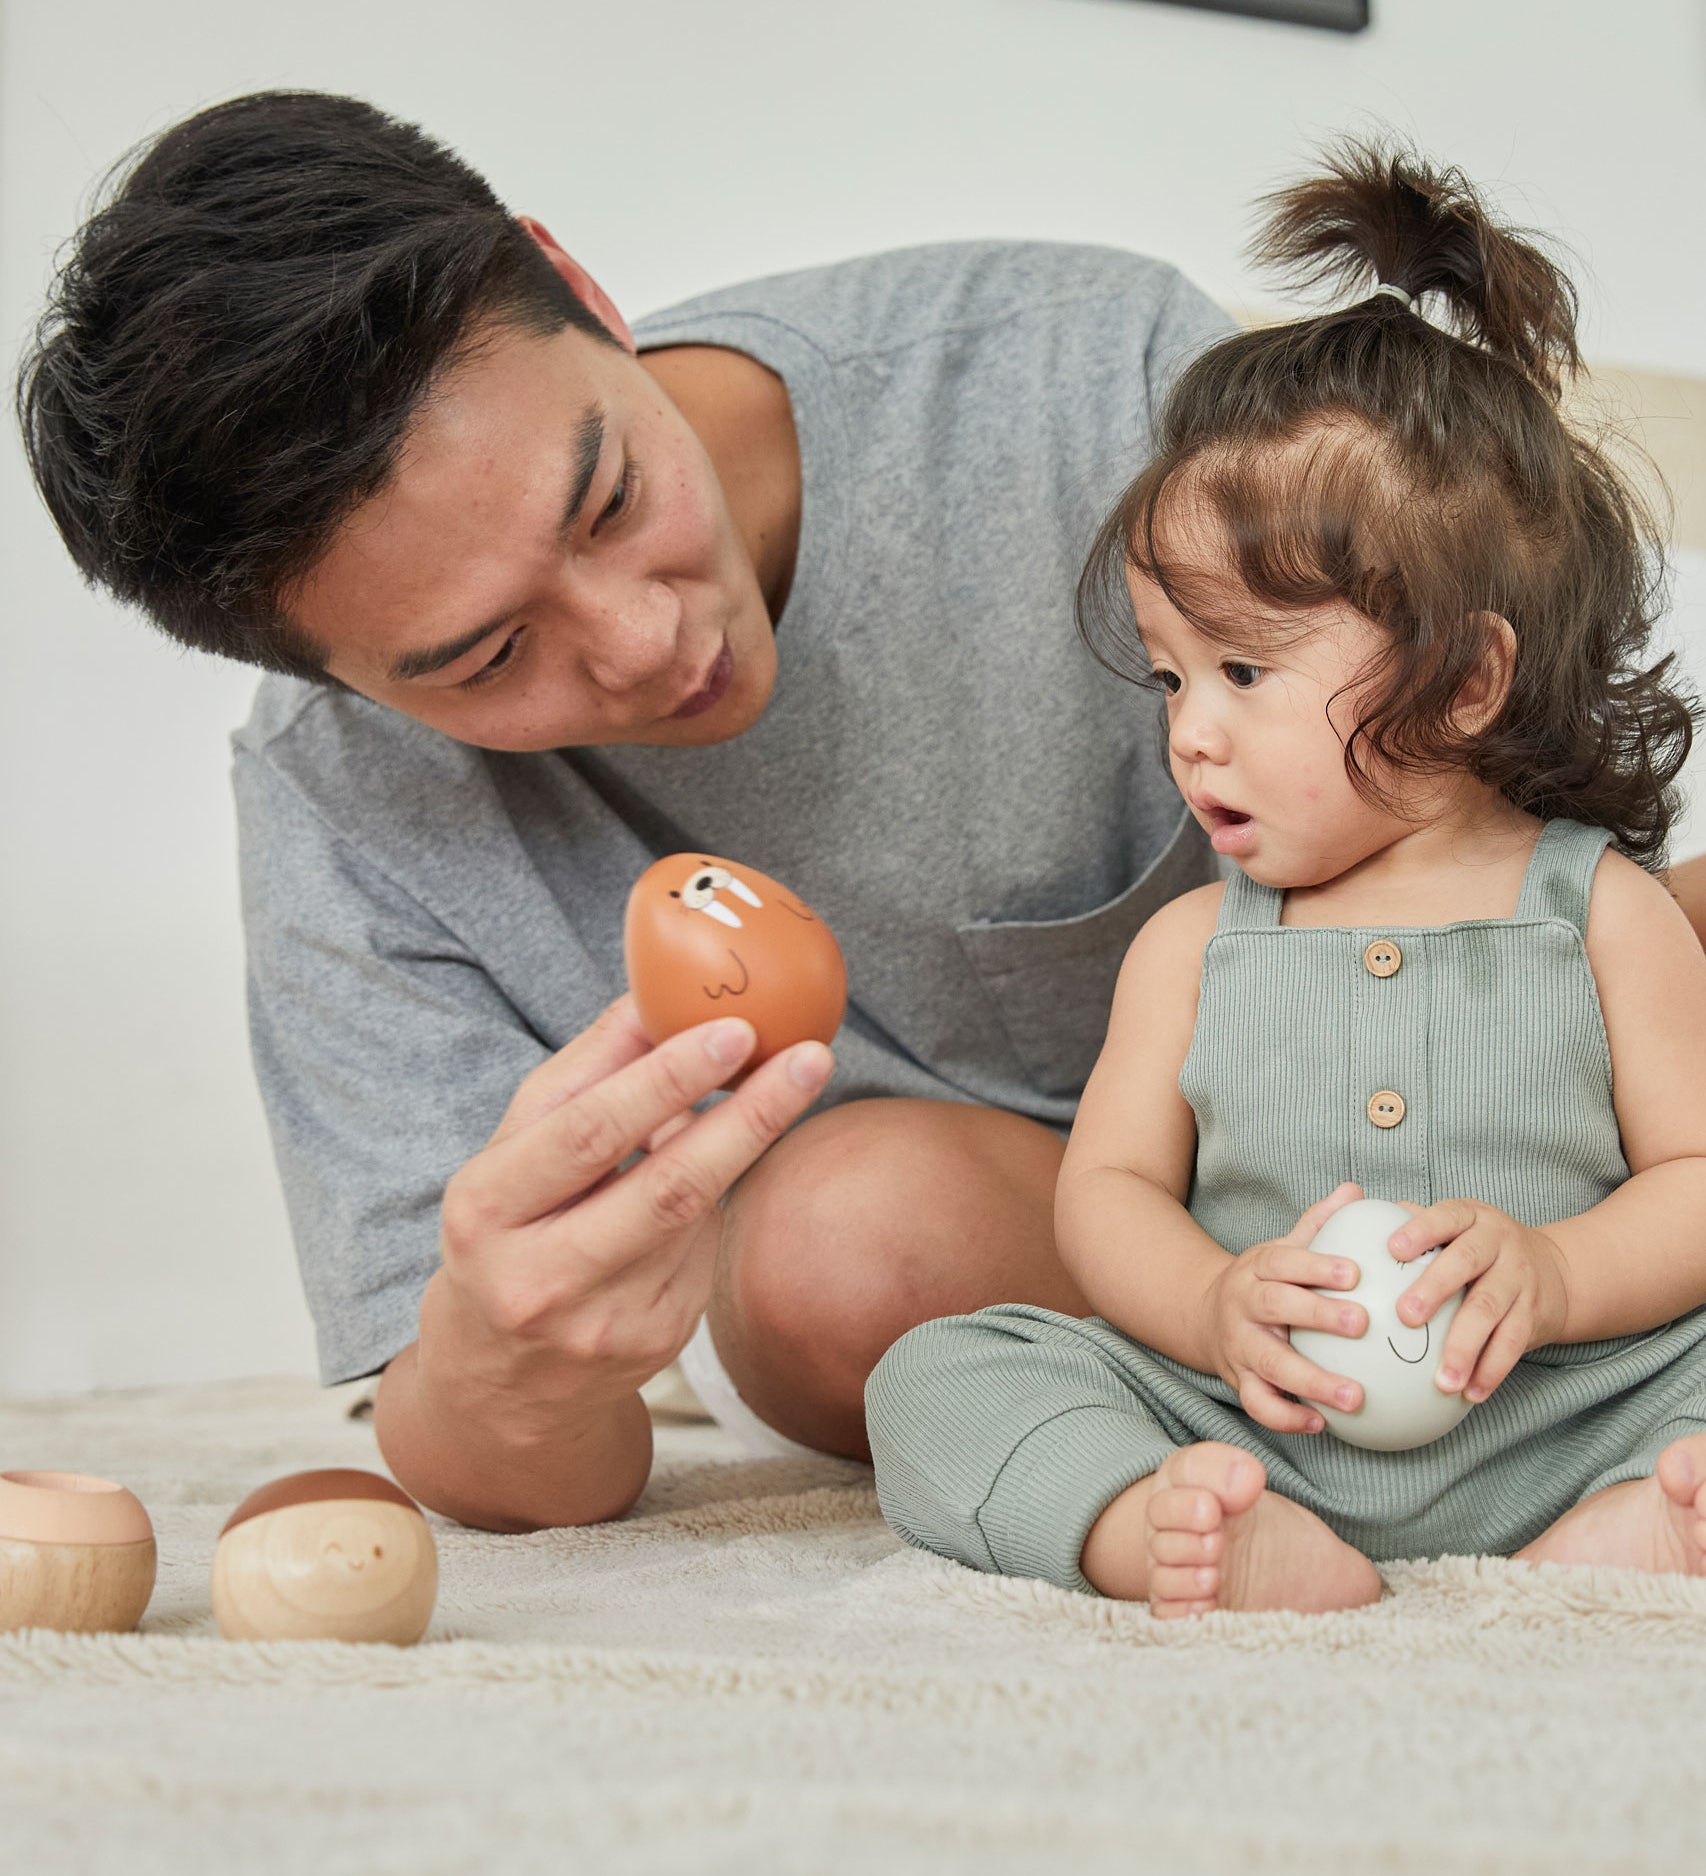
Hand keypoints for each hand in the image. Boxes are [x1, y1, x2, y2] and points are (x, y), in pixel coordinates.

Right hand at [422, 992, 833, 1416]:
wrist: (503, 1381)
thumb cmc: (507, 1231)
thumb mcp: (514, 1151)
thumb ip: (584, 1074)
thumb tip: (654, 997)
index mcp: (486, 1211)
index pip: (590, 1133)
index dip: (668, 1079)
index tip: (734, 1029)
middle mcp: (541, 1280)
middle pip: (668, 1188)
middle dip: (749, 1116)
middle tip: (807, 1057)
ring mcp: (605, 1324)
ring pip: (697, 1215)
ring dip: (726, 1151)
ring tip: (744, 1102)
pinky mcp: (657, 1344)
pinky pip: (706, 1250)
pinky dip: (709, 1205)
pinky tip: (692, 1192)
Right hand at [1202, 1182, 1370, 1433]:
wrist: (1205, 1316)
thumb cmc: (1265, 1281)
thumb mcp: (1284, 1248)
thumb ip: (1319, 1224)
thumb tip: (1356, 1191)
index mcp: (1257, 1268)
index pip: (1284, 1262)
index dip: (1317, 1266)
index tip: (1356, 1272)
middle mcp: (1243, 1306)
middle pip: (1275, 1306)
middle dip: (1317, 1315)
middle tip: (1362, 1322)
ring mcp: (1239, 1346)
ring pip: (1269, 1364)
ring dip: (1312, 1382)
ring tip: (1356, 1397)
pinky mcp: (1238, 1382)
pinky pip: (1259, 1405)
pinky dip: (1288, 1419)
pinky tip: (1324, 1424)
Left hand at [1385, 1200, 1567, 1403]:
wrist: (1557, 1271)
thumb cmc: (1480, 1249)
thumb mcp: (1456, 1228)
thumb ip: (1414, 1226)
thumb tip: (1354, 1228)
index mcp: (1472, 1217)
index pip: (1446, 1216)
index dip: (1421, 1229)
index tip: (1393, 1249)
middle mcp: (1499, 1242)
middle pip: (1467, 1262)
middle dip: (1435, 1288)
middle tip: (1406, 1317)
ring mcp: (1520, 1278)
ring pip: (1491, 1310)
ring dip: (1464, 1347)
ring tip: (1441, 1380)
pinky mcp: (1534, 1314)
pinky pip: (1513, 1344)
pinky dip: (1491, 1371)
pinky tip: (1470, 1394)